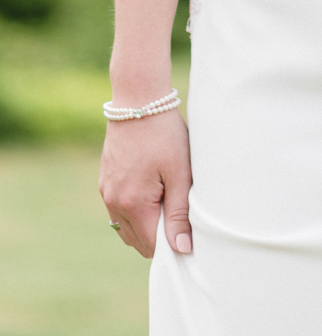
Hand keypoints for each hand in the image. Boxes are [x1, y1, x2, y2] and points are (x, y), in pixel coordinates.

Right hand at [99, 109, 192, 258]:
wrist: (139, 101)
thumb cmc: (164, 135)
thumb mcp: (179, 173)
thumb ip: (179, 214)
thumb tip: (182, 250)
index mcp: (132, 205)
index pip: (151, 247)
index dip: (170, 243)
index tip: (186, 228)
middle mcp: (113, 203)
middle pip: (136, 241)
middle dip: (157, 234)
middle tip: (178, 208)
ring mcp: (106, 192)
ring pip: (126, 227)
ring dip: (145, 222)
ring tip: (167, 195)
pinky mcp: (105, 180)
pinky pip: (118, 209)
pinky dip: (135, 208)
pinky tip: (152, 186)